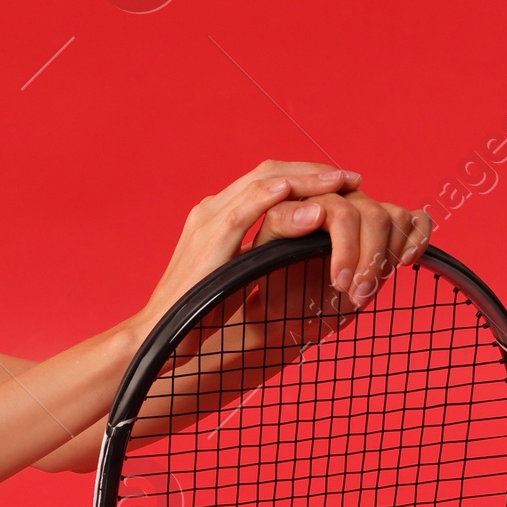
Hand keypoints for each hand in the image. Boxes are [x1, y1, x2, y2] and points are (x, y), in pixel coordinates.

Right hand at [141, 161, 429, 329]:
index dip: (305, 178)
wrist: (157, 335)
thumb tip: (295, 256)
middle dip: (313, 172)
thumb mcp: (232, 277)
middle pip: (269, 172)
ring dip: (306, 180)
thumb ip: (257, 257)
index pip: (266, 181)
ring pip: (263, 182)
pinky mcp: (210, 239)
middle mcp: (211, 210)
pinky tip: (306, 199)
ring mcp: (209, 221)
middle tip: (349, 179)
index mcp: (216, 216)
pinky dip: (277, 198)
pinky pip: (247, 209)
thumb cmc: (195, 315)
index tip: (339, 185)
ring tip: (339, 184)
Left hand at [253, 174, 430, 305]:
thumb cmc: (273, 282)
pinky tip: (406, 260)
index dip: (346, 245)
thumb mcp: (265, 254)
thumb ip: (283, 224)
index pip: (341, 208)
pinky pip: (417, 220)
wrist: (287, 310)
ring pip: (396, 218)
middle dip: (368, 258)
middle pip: (373, 215)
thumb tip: (316, 211)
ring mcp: (367, 214)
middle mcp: (343, 200)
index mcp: (312, 198)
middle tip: (355, 294)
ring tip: (365, 293)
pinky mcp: (387, 231)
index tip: (340, 281)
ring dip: (387, 258)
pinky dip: (419, 237)